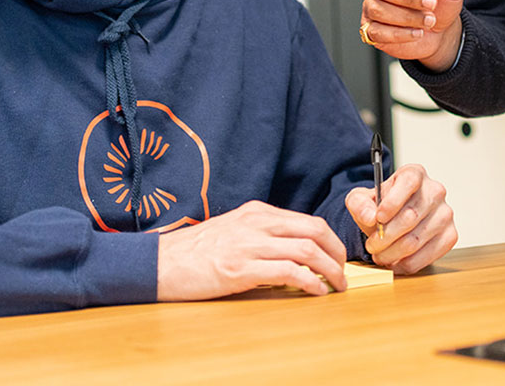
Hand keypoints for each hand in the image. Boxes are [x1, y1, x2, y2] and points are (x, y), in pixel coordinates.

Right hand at [156, 201, 347, 299]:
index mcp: (256, 212)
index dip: (329, 239)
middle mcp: (256, 223)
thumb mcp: (232, 231)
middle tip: (344, 272)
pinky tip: (316, 291)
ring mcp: (249, 244)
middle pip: (314, 230)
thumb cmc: (194, 252)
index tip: (338, 257)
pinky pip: (288, 271)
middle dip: (337, 252)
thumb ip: (260, 235)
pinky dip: (310, 282)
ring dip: (330, 270)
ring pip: (306, 249)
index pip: (306, 220)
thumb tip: (291, 252)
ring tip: (336, 286)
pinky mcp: (242, 268)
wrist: (160, 263)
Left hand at [345, 163, 457, 272]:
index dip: (393, 202)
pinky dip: (407, 263)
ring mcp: (445, 214)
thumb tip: (370, 217)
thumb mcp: (360, 200)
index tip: (378, 218)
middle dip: (386, 236)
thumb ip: (359, 204)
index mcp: (414, 173)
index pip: (409, 182)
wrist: (393, 220)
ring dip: (393, 253)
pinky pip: (428, 256)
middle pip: (411, 216)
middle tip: (371, 246)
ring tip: (379, 255)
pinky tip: (395, 261)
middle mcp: (435, 191)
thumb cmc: (379, 207)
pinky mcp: (450, 235)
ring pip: (416, 240)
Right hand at [361, 0, 464, 71]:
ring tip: (429, 20)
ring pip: (379, 10)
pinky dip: (401, 34)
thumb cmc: (440, 5)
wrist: (439, 32)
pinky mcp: (372, 30)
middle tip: (431, 2)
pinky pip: (378, 32)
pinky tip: (417, 33)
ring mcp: (373, 7)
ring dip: (409, 17)